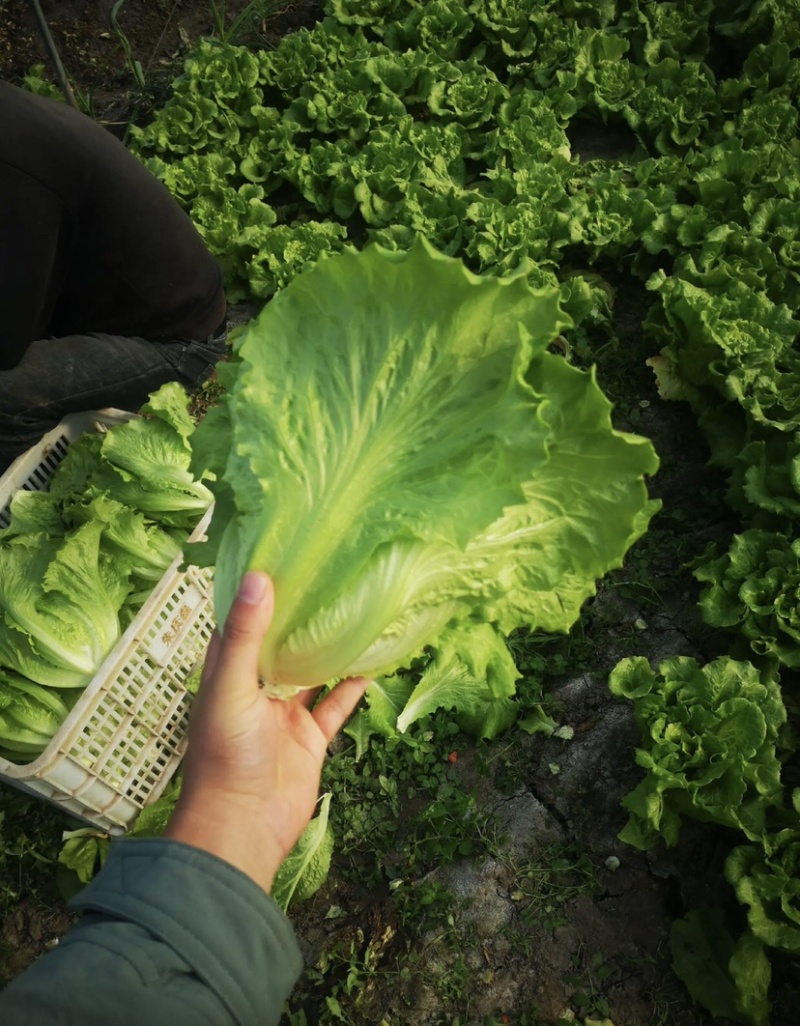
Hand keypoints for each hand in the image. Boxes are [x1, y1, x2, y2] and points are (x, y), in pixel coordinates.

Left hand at [165, 571, 367, 893]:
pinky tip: (372, 664)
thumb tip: (261, 578)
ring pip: (311, 671)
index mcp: (228, 673)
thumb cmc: (226, 755)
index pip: (241, 622)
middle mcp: (256, 688)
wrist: (243, 827)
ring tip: (356, 612)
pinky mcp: (310, 737)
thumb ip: (247, 636)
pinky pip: (335, 705)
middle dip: (301, 615)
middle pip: (281, 643)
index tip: (283, 558)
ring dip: (330, 648)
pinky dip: (352, 686)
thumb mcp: (231, 688)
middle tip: (330, 576)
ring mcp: (284, 713)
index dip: (258, 593)